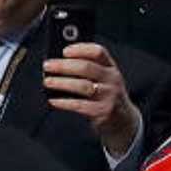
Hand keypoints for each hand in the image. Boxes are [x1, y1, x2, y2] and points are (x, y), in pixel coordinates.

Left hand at [43, 42, 141, 156]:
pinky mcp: (103, 111)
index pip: (98, 52)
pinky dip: (64, 102)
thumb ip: (87, 70)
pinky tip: (53, 100)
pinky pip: (80, 105)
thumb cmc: (105, 96)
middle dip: (64, 66)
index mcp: (111, 67)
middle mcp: (112, 79)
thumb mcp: (103, 79)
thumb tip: (58, 63)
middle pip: (87, 67)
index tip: (64, 51)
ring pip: (82, 86)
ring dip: (62, 83)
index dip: (81, 49)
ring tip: (48, 82)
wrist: (122, 121)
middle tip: (47, 66)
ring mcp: (109, 96)